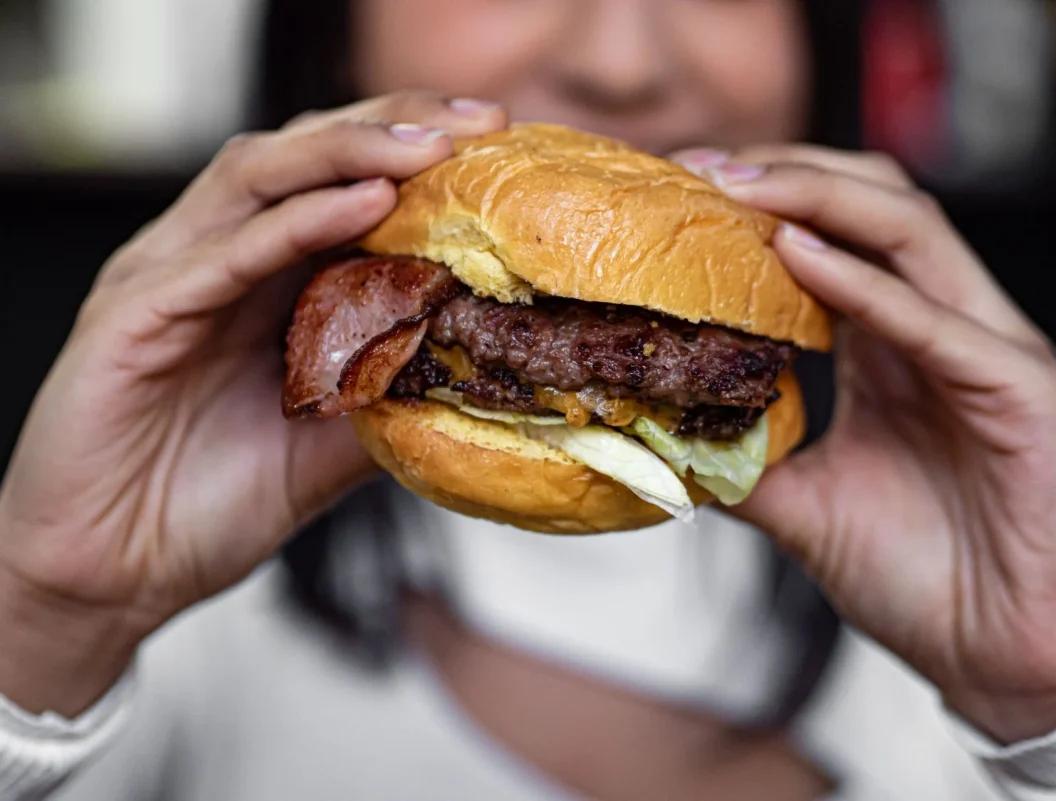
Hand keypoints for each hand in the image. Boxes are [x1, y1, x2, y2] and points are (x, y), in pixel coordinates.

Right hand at [0, 92, 507, 715]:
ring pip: (260, 176)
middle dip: (395, 127)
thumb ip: (390, 400)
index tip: (500, 150)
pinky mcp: (133, 315)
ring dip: (350, 151)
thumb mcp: (329, 448)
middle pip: (304, 154)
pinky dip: (294, 222)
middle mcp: (214, 259)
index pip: (340, 183)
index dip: (418, 157)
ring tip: (432, 147)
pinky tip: (362, 205)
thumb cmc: (208, 504)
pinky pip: (221, 253)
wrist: (114, 574)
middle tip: (481, 123)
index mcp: (261, 280)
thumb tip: (478, 379)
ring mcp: (169, 277)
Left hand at [673, 145, 1055, 743]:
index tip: (676, 196)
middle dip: (784, 173)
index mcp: (892, 349)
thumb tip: (662, 444)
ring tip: (736, 184)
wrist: (1001, 657)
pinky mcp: (1019, 389)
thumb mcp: (807, 506)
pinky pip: (937, 320)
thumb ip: (744, 465)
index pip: (831, 238)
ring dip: (818, 195)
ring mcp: (982, 351)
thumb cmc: (928, 579)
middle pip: (869, 206)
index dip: (758, 207)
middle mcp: (938, 331)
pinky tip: (799, 255)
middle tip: (697, 168)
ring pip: (910, 230)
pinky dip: (866, 284)